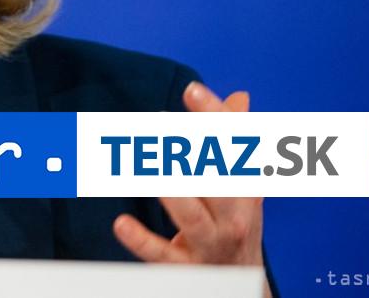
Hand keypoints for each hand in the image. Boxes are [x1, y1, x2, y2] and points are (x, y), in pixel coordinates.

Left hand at [112, 82, 270, 295]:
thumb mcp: (243, 189)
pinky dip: (140, 240)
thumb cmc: (235, 228)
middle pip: (217, 179)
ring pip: (189, 215)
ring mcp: (210, 245)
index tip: (191, 89)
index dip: (216, 118)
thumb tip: (240, 96)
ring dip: (167, 189)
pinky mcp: (185, 269)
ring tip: (143, 164)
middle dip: (191, 150)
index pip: (237, 149)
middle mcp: (234, 218)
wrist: (241, 291)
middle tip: (157, 124)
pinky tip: (120, 222)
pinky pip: (161, 254)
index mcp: (248, 192)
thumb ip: (236, 142)